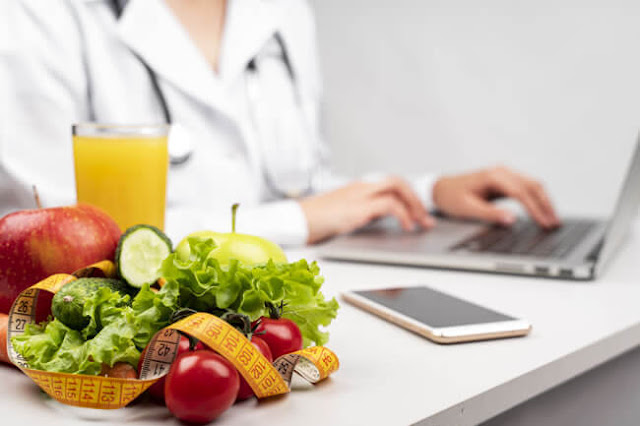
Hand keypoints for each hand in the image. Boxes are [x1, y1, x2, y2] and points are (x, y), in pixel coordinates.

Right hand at [299, 177, 435, 243]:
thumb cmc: (315, 220)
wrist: (296, 220)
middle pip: (398, 181)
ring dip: (414, 205)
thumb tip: (380, 220)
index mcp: (358, 188)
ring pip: (398, 187)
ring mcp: (360, 194)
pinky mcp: (358, 206)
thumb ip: (363, 212)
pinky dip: (403, 214)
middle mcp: (361, 187)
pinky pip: (389, 205)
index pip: (390, 183)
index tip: (418, 212)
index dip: (408, 196)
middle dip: (416, 199)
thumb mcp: (344, 214)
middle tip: (426, 218)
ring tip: (421, 223)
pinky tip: (405, 227)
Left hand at [432, 166, 559, 227]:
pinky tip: (543, 212)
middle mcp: (501, 171)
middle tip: (555, 224)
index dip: (535, 209)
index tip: (544, 223)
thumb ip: (490, 214)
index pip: (521, 192)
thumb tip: (512, 219)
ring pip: (533, 185)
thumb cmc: (451, 197)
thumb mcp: (467, 208)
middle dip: (546, 205)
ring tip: (553, 220)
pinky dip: (537, 199)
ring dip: (545, 202)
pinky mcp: (505, 181)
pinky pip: (526, 188)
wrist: (441, 189)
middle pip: (532, 186)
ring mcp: (504, 174)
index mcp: (492, 176)